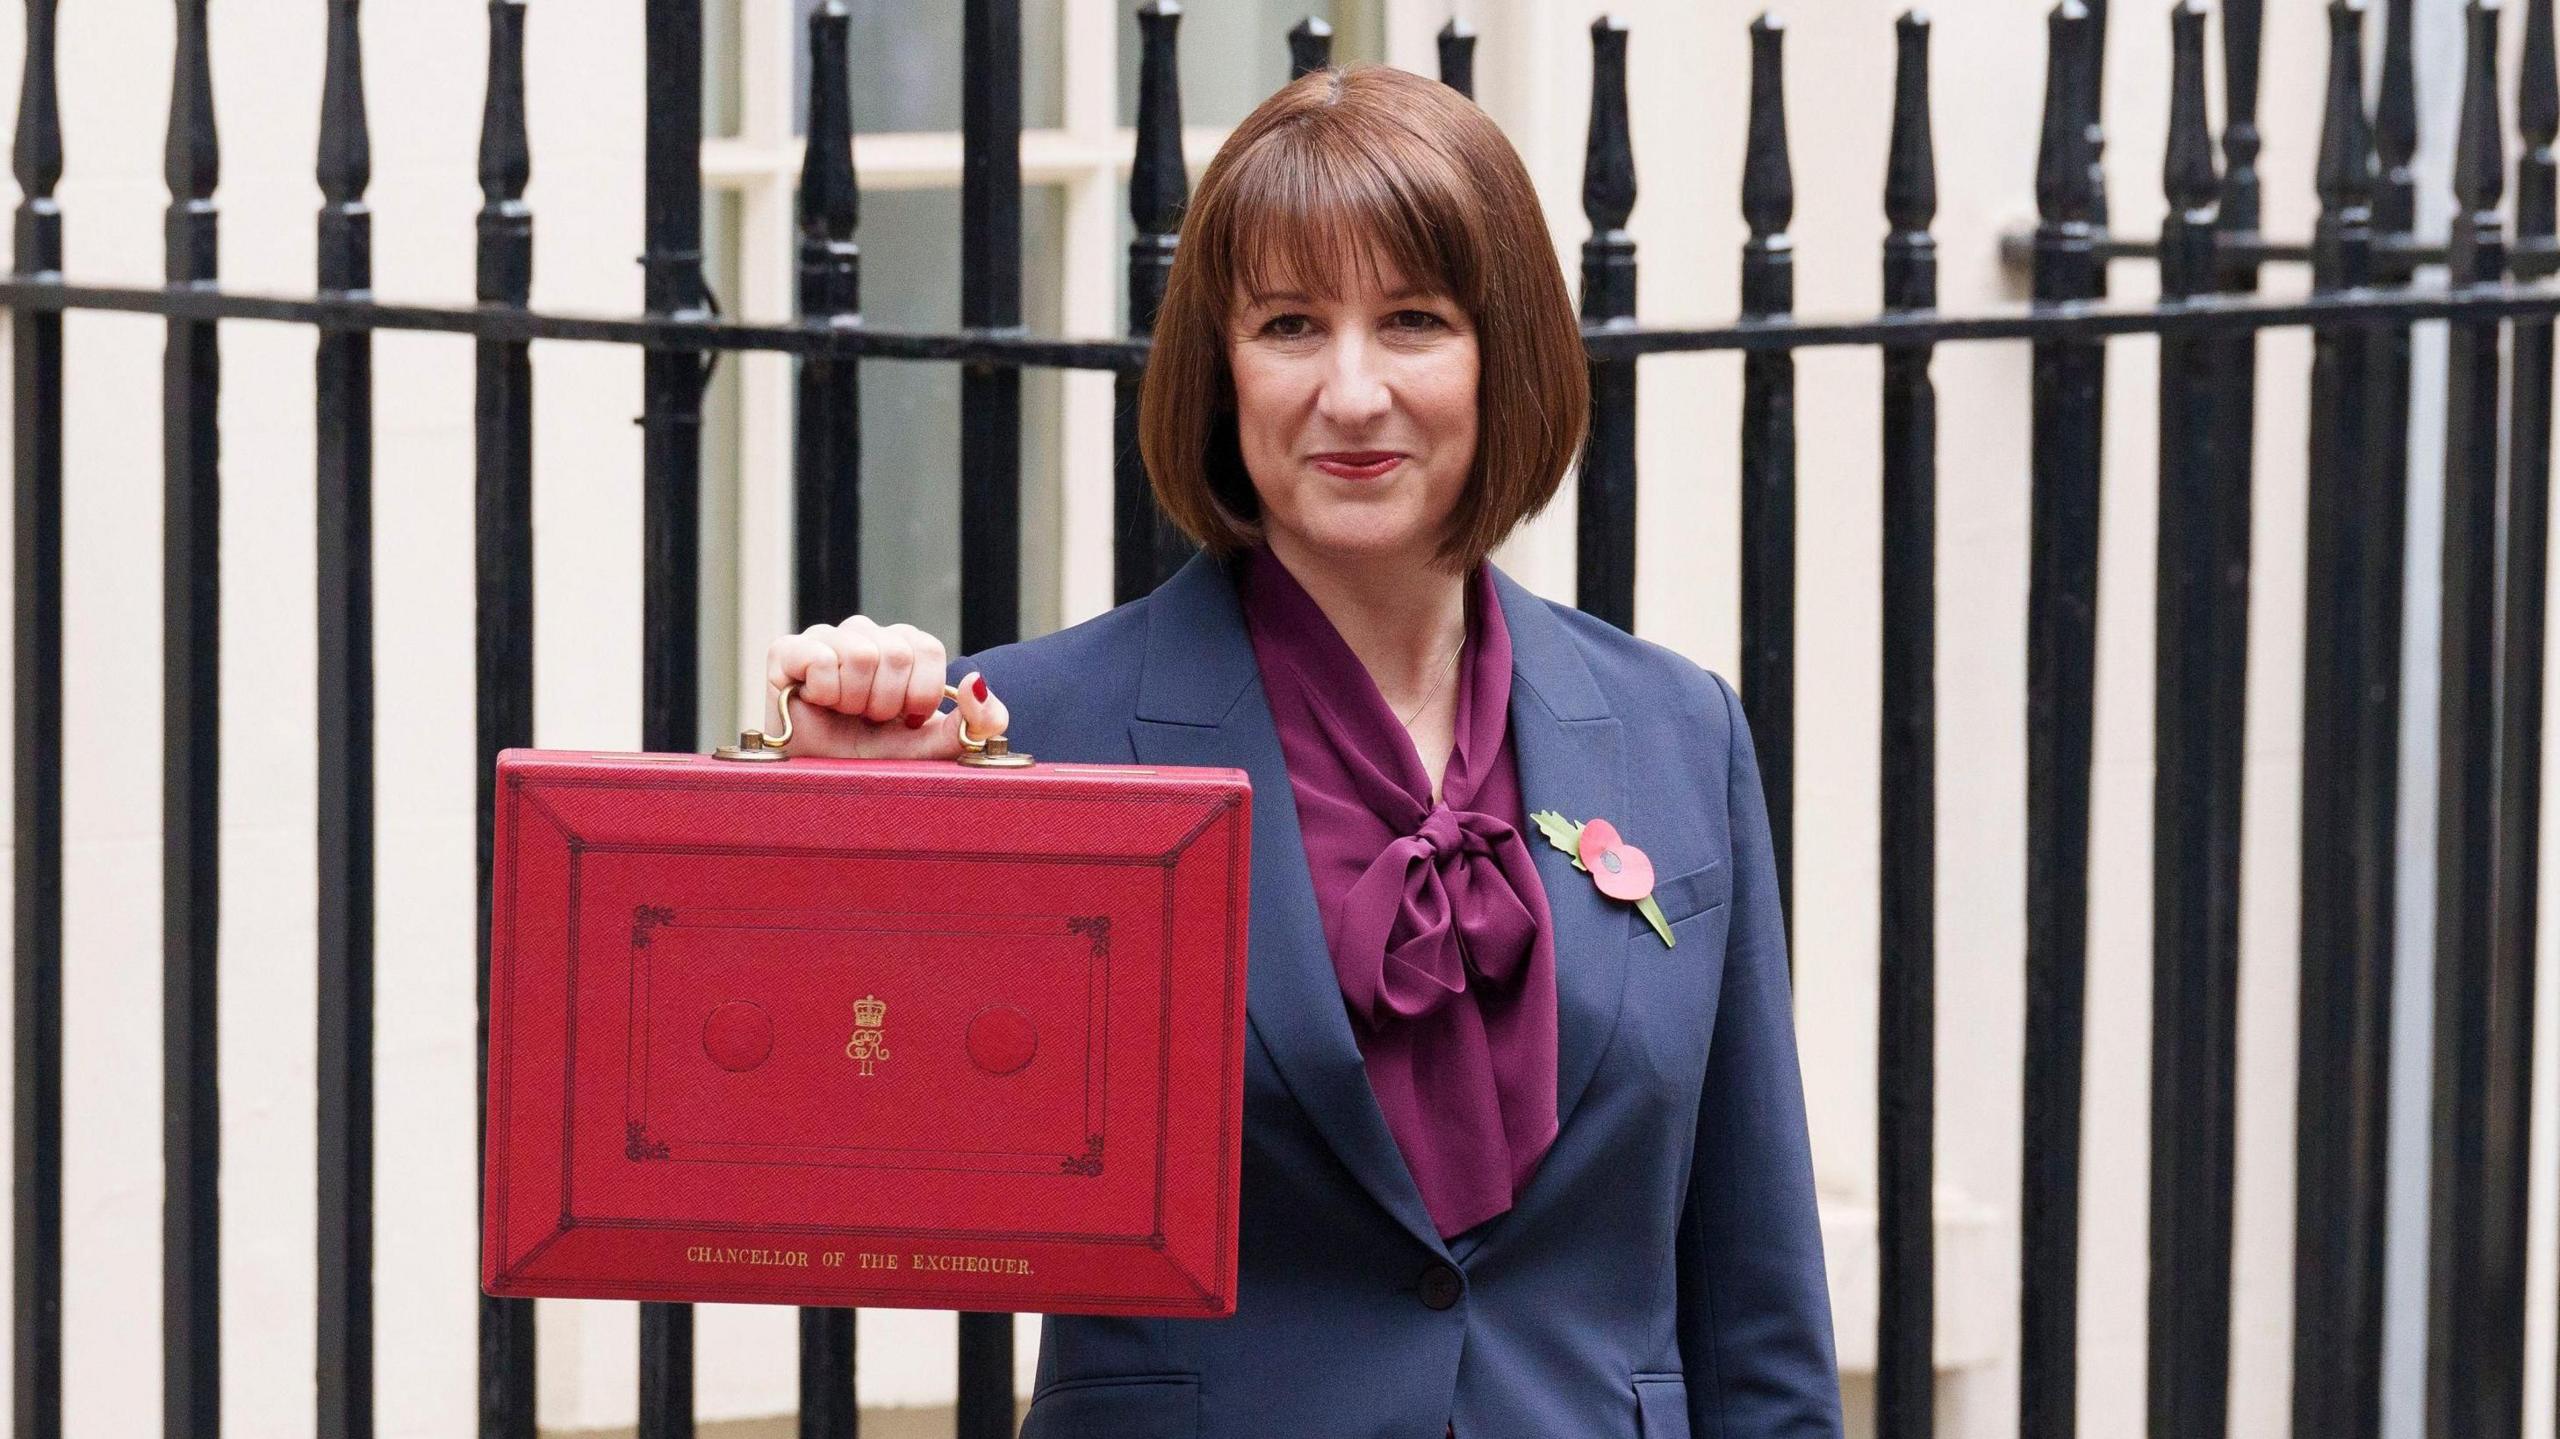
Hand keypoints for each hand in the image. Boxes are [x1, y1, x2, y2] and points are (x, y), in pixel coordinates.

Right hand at [761, 617, 1007, 758]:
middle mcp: (866, 634)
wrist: (822, 784)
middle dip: (887, 703)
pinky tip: (817, 704)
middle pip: (896, 652)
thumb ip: (976, 722)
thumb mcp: (937, 748)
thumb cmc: (877, 762)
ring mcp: (826, 638)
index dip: (921, 693)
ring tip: (845, 714)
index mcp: (903, 647)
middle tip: (870, 721)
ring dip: (856, 700)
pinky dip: (824, 692)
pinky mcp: (786, 650)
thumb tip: (976, 680)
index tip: (906, 720)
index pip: (927, 648)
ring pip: (861, 654)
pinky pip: (820, 657)